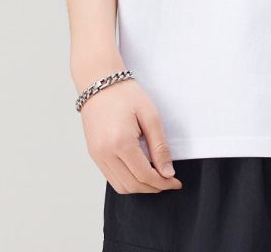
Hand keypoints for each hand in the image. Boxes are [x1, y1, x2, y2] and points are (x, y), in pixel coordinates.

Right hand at [79, 78, 182, 193]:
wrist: (99, 82)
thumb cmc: (127, 94)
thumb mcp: (150, 116)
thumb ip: (159, 146)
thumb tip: (167, 173)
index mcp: (120, 143)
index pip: (144, 175)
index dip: (163, 182)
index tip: (176, 182)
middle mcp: (105, 153)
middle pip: (132, 185)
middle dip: (153, 188)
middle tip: (169, 182)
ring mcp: (97, 155)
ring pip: (120, 186)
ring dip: (140, 187)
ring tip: (156, 179)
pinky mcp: (94, 154)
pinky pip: (111, 177)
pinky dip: (127, 180)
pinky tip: (141, 172)